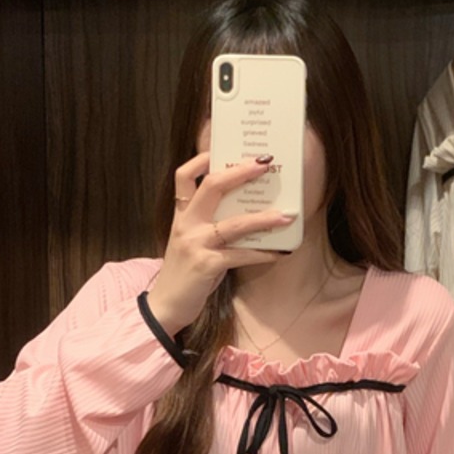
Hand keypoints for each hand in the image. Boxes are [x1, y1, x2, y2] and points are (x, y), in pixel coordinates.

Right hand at [145, 151, 295, 332]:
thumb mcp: (191, 242)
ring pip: (234, 223)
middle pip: (212, 186)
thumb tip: (246, 210)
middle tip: (265, 163)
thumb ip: (209, 224)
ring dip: (264, 218)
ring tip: (287, 216)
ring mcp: (196, 244)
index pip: (184, 176)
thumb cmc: (185, 273)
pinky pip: (241, 255)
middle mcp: (186, 224)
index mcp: (181, 216)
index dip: (202, 159)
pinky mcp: (207, 265)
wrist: (166, 305)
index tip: (223, 147)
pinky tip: (279, 253)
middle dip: (241, 172)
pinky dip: (262, 253)